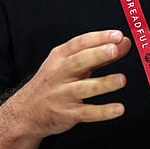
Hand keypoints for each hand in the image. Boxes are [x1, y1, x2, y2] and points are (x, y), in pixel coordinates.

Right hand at [11, 30, 131, 138]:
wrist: (25, 113)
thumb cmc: (53, 83)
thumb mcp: (70, 64)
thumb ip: (98, 54)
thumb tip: (124, 43)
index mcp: (60, 57)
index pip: (79, 43)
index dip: (98, 38)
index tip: (117, 35)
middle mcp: (59, 74)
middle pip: (78, 62)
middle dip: (97, 54)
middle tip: (115, 49)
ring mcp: (61, 94)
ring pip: (83, 88)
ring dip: (103, 83)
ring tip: (122, 80)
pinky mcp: (66, 114)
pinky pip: (86, 113)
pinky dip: (102, 111)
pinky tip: (118, 109)